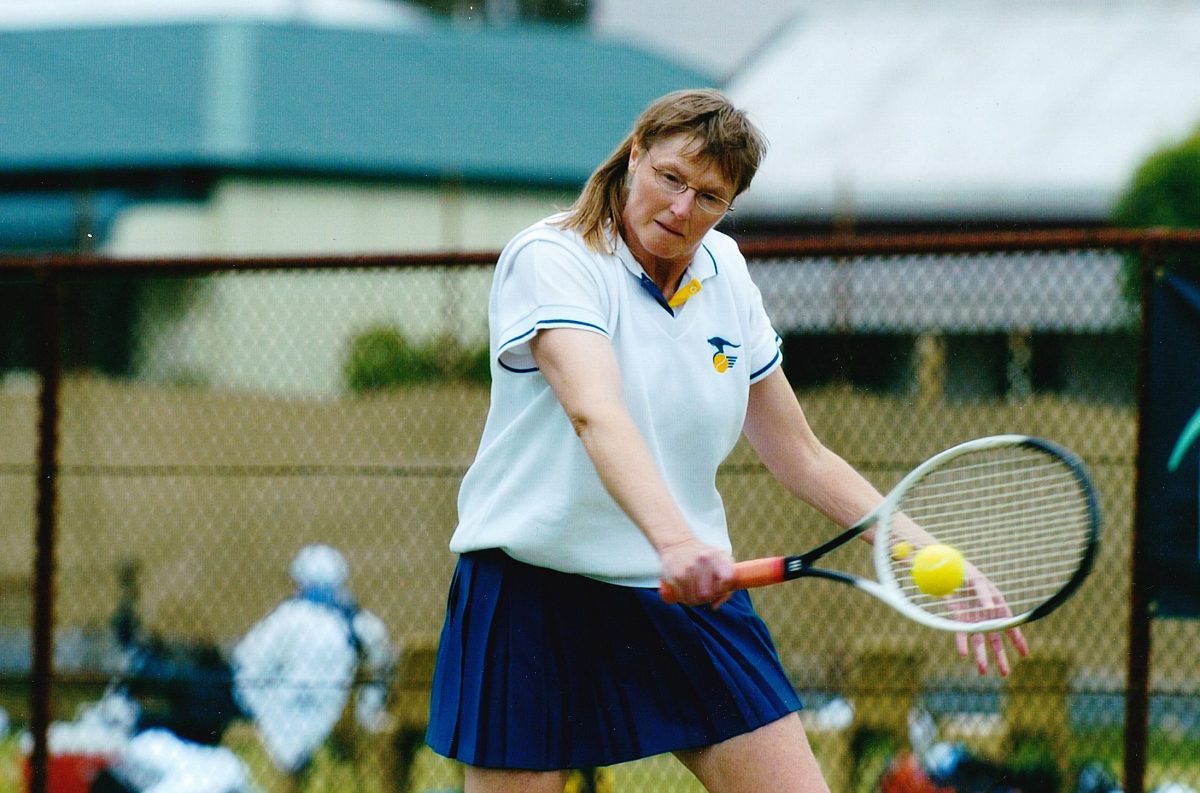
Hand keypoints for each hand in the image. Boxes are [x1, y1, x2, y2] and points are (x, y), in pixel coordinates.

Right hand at [659, 537, 735, 606]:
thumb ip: (725, 583)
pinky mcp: (677, 575)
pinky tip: (684, 591)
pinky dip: (684, 598)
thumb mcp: (718, 561)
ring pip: (695, 599)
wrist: (677, 543)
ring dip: (694, 600)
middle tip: (703, 593)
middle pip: (709, 594)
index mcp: (718, 556)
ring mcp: (689, 568)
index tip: (718, 589)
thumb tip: (715, 606)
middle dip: (706, 598)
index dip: (723, 589)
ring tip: (693, 592)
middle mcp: (704, 560)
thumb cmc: (702, 557)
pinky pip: (683, 597)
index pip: (728, 579)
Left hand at [951, 562, 1029, 676]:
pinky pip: (961, 633)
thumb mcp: (978, 581)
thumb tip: (990, 607)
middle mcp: (987, 617)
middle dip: (1000, 657)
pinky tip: (964, 654)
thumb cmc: (969, 575)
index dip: (1017, 640)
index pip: (1010, 627)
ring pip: (979, 642)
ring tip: (983, 671)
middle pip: (995, 640)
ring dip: (981, 656)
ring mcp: (973, 619)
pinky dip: (962, 643)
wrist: (949, 572)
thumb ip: (984, 594)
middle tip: (1004, 673)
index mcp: (998, 607)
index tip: (1024, 654)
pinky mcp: (959, 619)